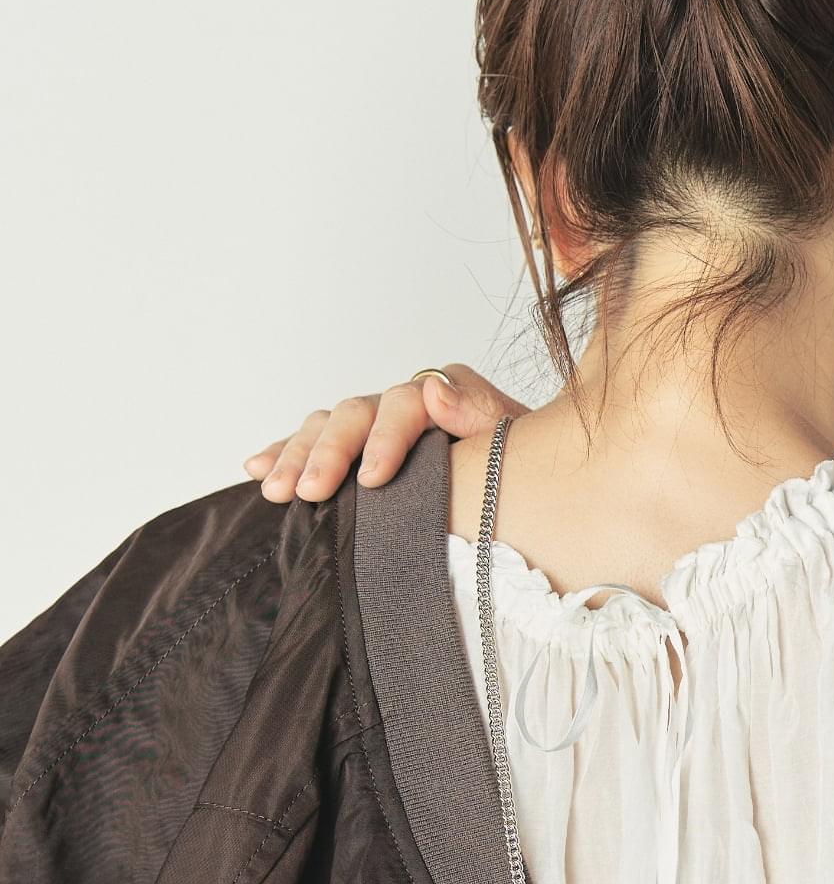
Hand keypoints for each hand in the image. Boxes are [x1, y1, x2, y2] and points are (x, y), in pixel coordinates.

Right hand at [243, 366, 526, 501]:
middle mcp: (403, 403)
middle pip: (355, 413)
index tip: (372, 479)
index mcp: (444, 396)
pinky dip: (284, 453)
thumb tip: (434, 391)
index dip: (385, 439)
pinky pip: (313, 443)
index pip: (404, 403)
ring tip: (276, 491)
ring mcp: (375, 425)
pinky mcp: (356, 449)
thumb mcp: (514, 445)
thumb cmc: (520, 470)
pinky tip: (257, 468)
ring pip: (326, 426)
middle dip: (329, 453)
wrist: (526, 489)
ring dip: (297, 455)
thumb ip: (480, 414)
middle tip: (310, 492)